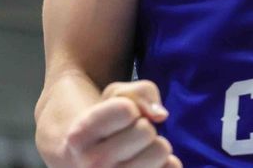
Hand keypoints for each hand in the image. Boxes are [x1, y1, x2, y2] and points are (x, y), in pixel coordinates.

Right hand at [61, 80, 181, 167]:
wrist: (90, 161)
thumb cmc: (108, 124)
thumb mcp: (114, 97)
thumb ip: (140, 92)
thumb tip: (160, 114)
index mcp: (79, 136)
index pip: (127, 109)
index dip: (130, 107)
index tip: (121, 118)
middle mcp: (93, 164)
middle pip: (146, 130)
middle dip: (144, 127)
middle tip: (130, 137)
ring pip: (161, 150)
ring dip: (155, 145)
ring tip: (138, 151)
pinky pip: (172, 166)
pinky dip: (167, 162)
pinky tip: (147, 165)